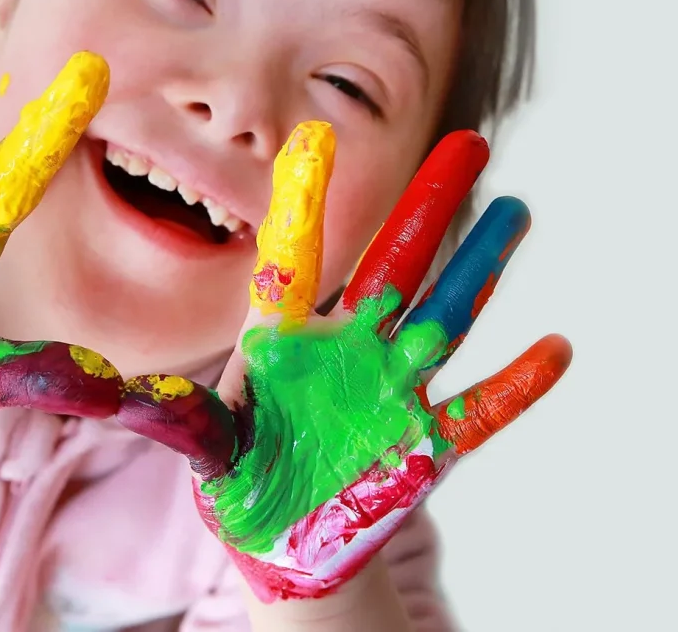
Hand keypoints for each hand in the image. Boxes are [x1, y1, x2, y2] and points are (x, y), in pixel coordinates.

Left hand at [117, 123, 571, 600]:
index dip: (303, 203)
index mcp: (286, 342)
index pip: (295, 260)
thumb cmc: (241, 482)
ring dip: (483, 268)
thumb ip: (183, 422)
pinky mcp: (425, 442)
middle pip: (395, 263)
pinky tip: (556, 348)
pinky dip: (517, 384)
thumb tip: (121, 397)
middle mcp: (348, 349)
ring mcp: (392, 390)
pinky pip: (480, 410)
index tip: (315, 137)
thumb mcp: (209, 451)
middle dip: (429, 204)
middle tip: (467, 141)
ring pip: (447, 316)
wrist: (290, 540)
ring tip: (517, 211)